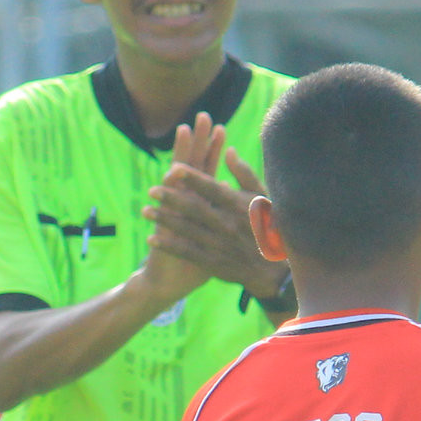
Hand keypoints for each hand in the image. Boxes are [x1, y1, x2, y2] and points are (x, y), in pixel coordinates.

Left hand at [145, 137, 284, 297]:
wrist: (275, 269)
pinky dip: (169, 246)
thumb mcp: (262, 197)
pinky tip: (152, 238)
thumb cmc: (270, 226)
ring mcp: (219, 244)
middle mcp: (228, 224)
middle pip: (194, 208)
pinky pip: (187, 252)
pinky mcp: (213, 262)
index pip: (211, 188)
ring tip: (145, 210)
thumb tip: (228, 151)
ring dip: (165, 220)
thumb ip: (244, 174)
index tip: (173, 168)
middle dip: (171, 198)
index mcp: (239, 206)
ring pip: (187, 230)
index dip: (192, 178)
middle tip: (152, 190)